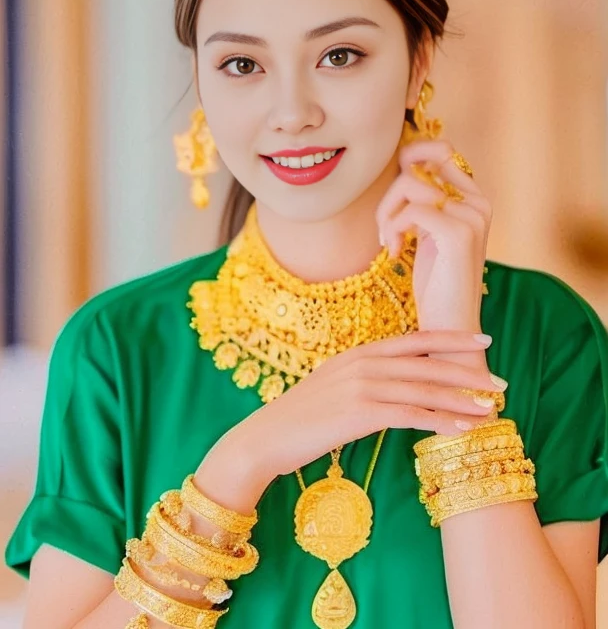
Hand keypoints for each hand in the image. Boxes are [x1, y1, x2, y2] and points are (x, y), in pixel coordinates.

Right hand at [200, 331, 506, 497]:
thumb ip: (365, 378)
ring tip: (492, 409)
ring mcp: (361, 385)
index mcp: (359, 353)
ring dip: (462, 400)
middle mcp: (363, 363)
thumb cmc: (301, 417)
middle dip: (467, 372)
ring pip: (424, 389)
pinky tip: (462, 429)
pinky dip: (440, 421)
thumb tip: (397, 383)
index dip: (451, 339)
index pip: (414, 340)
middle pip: (427, 364)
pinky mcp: (359, 412)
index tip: (483, 339)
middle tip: (500, 382)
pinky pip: (410, 414)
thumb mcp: (334, 386)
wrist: (266, 436)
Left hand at [376, 140, 491, 331]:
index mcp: (474, 200)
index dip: (410, 157)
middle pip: (416, 168)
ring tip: (389, 242)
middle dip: (388, 198)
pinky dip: (393, 229)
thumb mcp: (428, 234)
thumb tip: (404, 166)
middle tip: (385, 230)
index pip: (439, 153)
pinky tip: (394, 252)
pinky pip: (410, 210)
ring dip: (386, 214)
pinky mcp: (458, 232)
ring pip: (408, 185)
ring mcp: (471, 216)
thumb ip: (423, 202)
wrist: (451, 328)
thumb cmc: (436, 285)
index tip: (394, 195)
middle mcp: (478, 202)